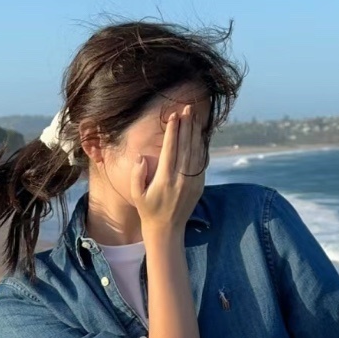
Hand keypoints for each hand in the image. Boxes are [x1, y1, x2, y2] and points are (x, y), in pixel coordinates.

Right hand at [129, 103, 204, 237]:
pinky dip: (202, 146)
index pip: (170, 149)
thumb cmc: (148, 209)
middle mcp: (181, 179)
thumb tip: (141, 157)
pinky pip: (202, 161)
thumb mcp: (136, 194)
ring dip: (196, 132)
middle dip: (187, 125)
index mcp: (165, 179)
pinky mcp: (200, 184)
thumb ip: (136, 175)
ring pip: (196, 152)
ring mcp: (193, 181)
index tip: (173, 115)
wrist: (167, 229)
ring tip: (195, 116)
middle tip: (188, 108)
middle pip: (186, 146)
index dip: (172, 131)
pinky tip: (200, 135)